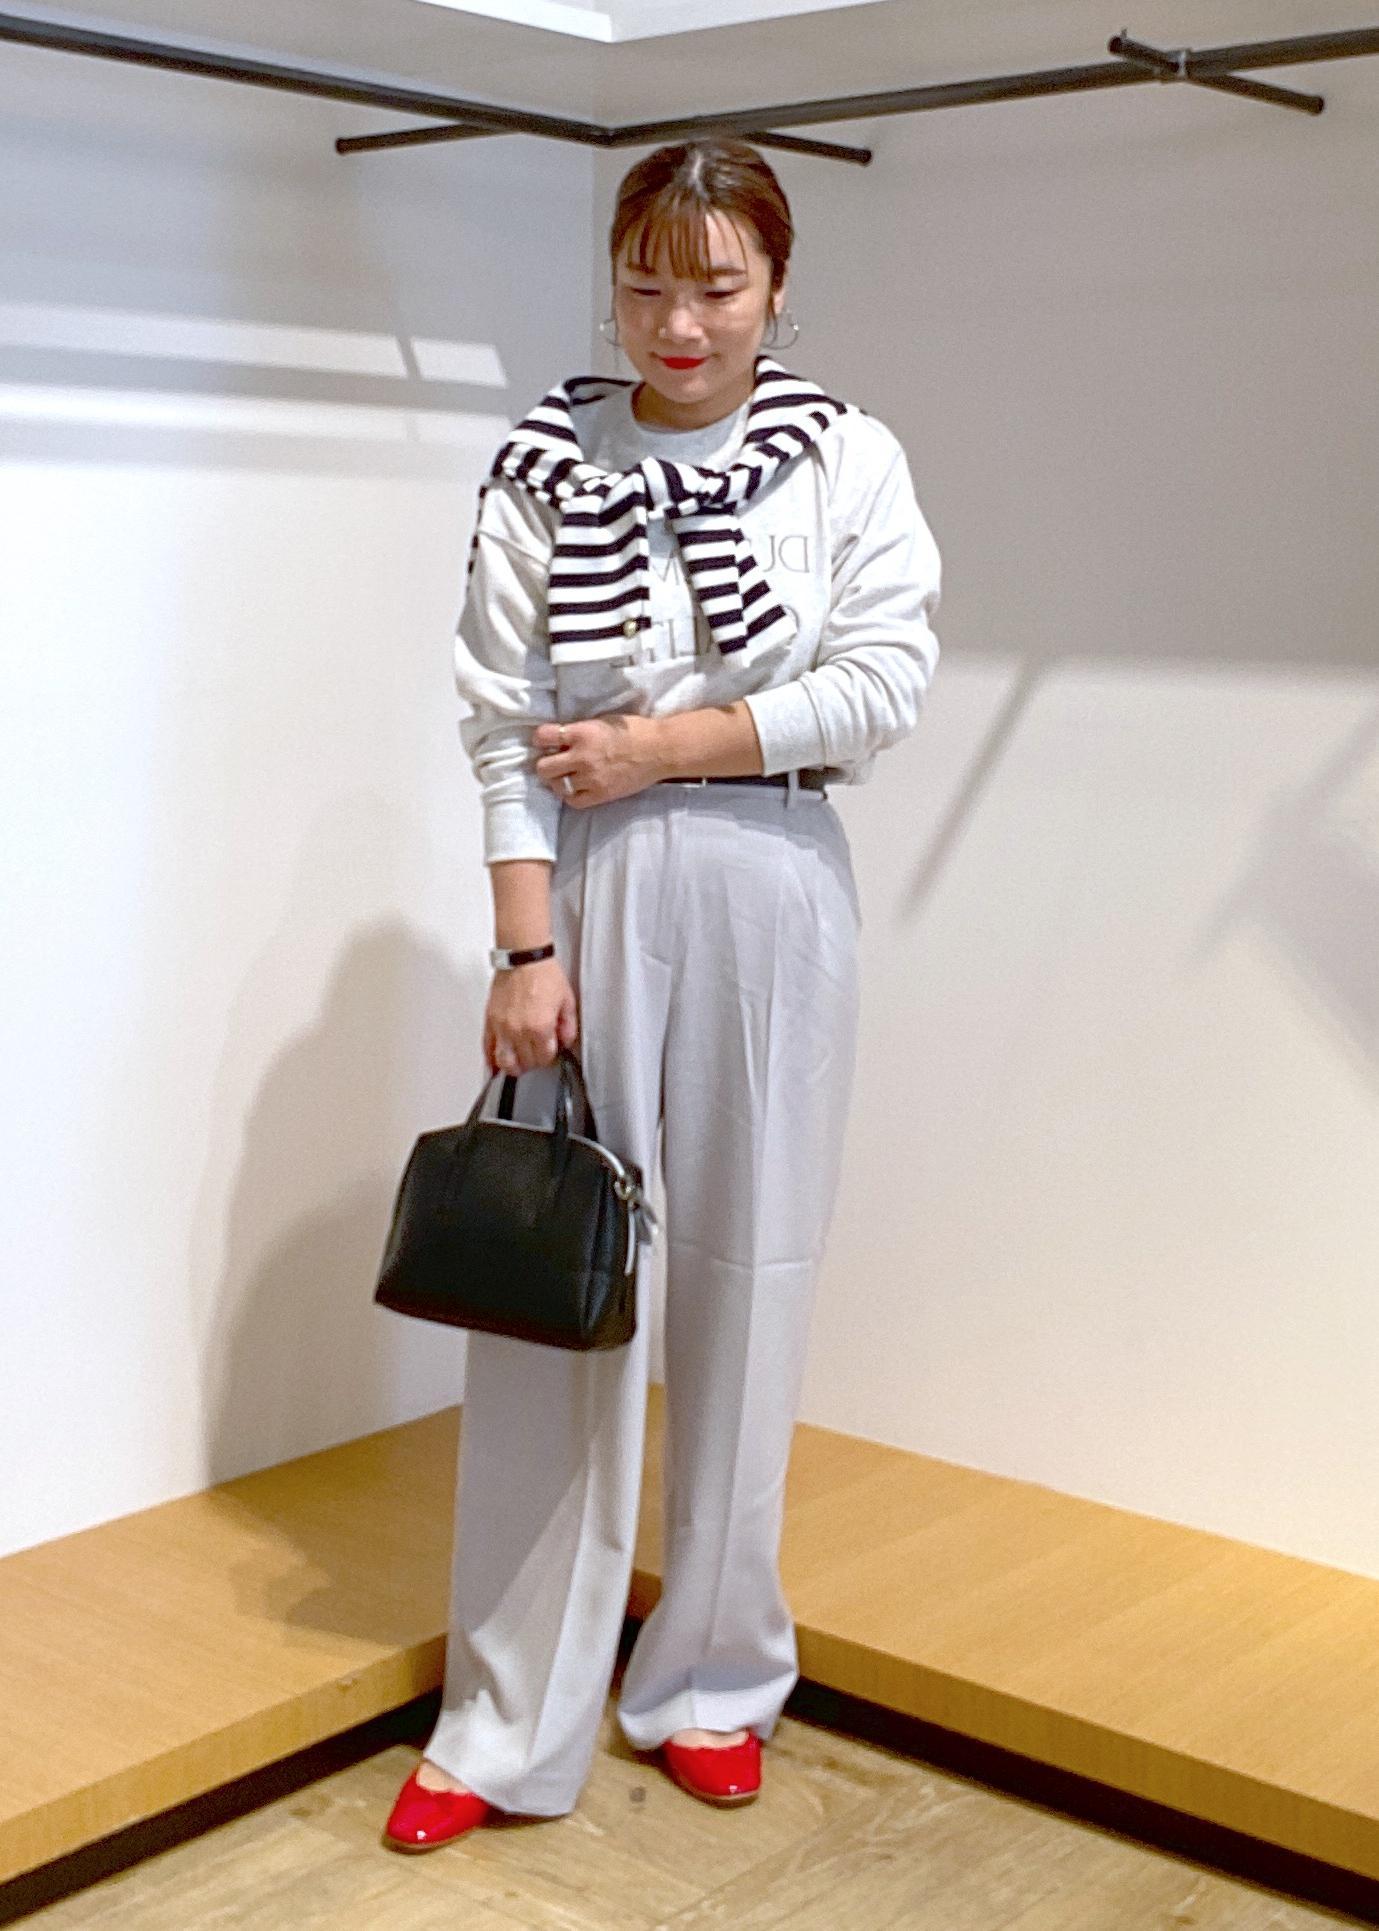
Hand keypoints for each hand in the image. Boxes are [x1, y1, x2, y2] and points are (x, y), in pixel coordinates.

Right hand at [484, 957, 577, 1073]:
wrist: (523, 957)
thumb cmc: (543, 974)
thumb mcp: (567, 1001)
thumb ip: (568, 1026)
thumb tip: (565, 1042)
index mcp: (540, 1028)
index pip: (544, 1058)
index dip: (549, 1057)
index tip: (550, 1051)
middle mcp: (519, 1031)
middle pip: (525, 1063)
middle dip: (533, 1062)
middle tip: (536, 1054)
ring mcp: (502, 1027)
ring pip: (504, 1062)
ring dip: (513, 1066)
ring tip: (518, 1063)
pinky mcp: (490, 1021)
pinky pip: (487, 1048)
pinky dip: (491, 1059)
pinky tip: (495, 1064)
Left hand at [533, 716, 664, 807]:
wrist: (659, 750)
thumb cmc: (633, 731)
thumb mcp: (601, 722)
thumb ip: (578, 731)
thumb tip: (558, 739)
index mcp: (582, 733)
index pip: (543, 737)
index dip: (541, 739)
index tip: (546, 741)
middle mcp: (582, 757)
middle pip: (543, 767)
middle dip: (546, 763)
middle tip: (555, 762)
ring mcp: (590, 778)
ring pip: (556, 786)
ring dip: (558, 780)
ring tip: (567, 776)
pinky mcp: (600, 794)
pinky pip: (573, 800)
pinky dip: (571, 795)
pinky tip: (577, 787)